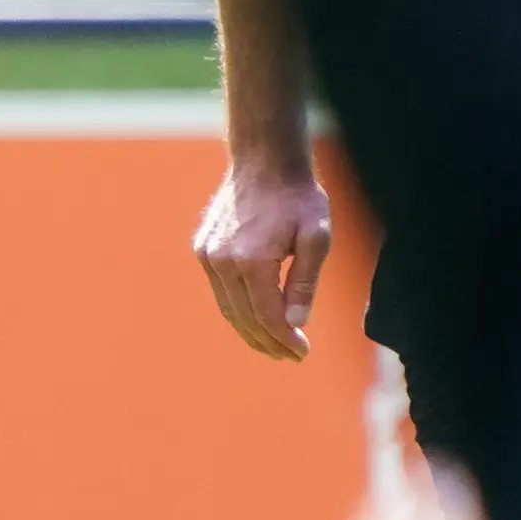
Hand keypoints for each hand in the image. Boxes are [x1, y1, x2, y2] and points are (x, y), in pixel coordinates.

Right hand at [192, 159, 333, 359]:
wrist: (264, 163)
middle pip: (245, 318)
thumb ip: (304, 282)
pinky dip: (237, 310)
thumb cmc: (297, 197)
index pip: (268, 316)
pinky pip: (220, 291)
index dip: (285, 340)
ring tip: (272, 345)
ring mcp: (209, 256)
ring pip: (228, 309)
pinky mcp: (203, 250)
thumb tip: (296, 323)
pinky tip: (254, 317)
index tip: (302, 353)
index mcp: (252, 260)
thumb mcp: (317, 237)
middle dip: (268, 342)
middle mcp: (223, 262)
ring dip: (250, 332)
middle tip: (290, 356)